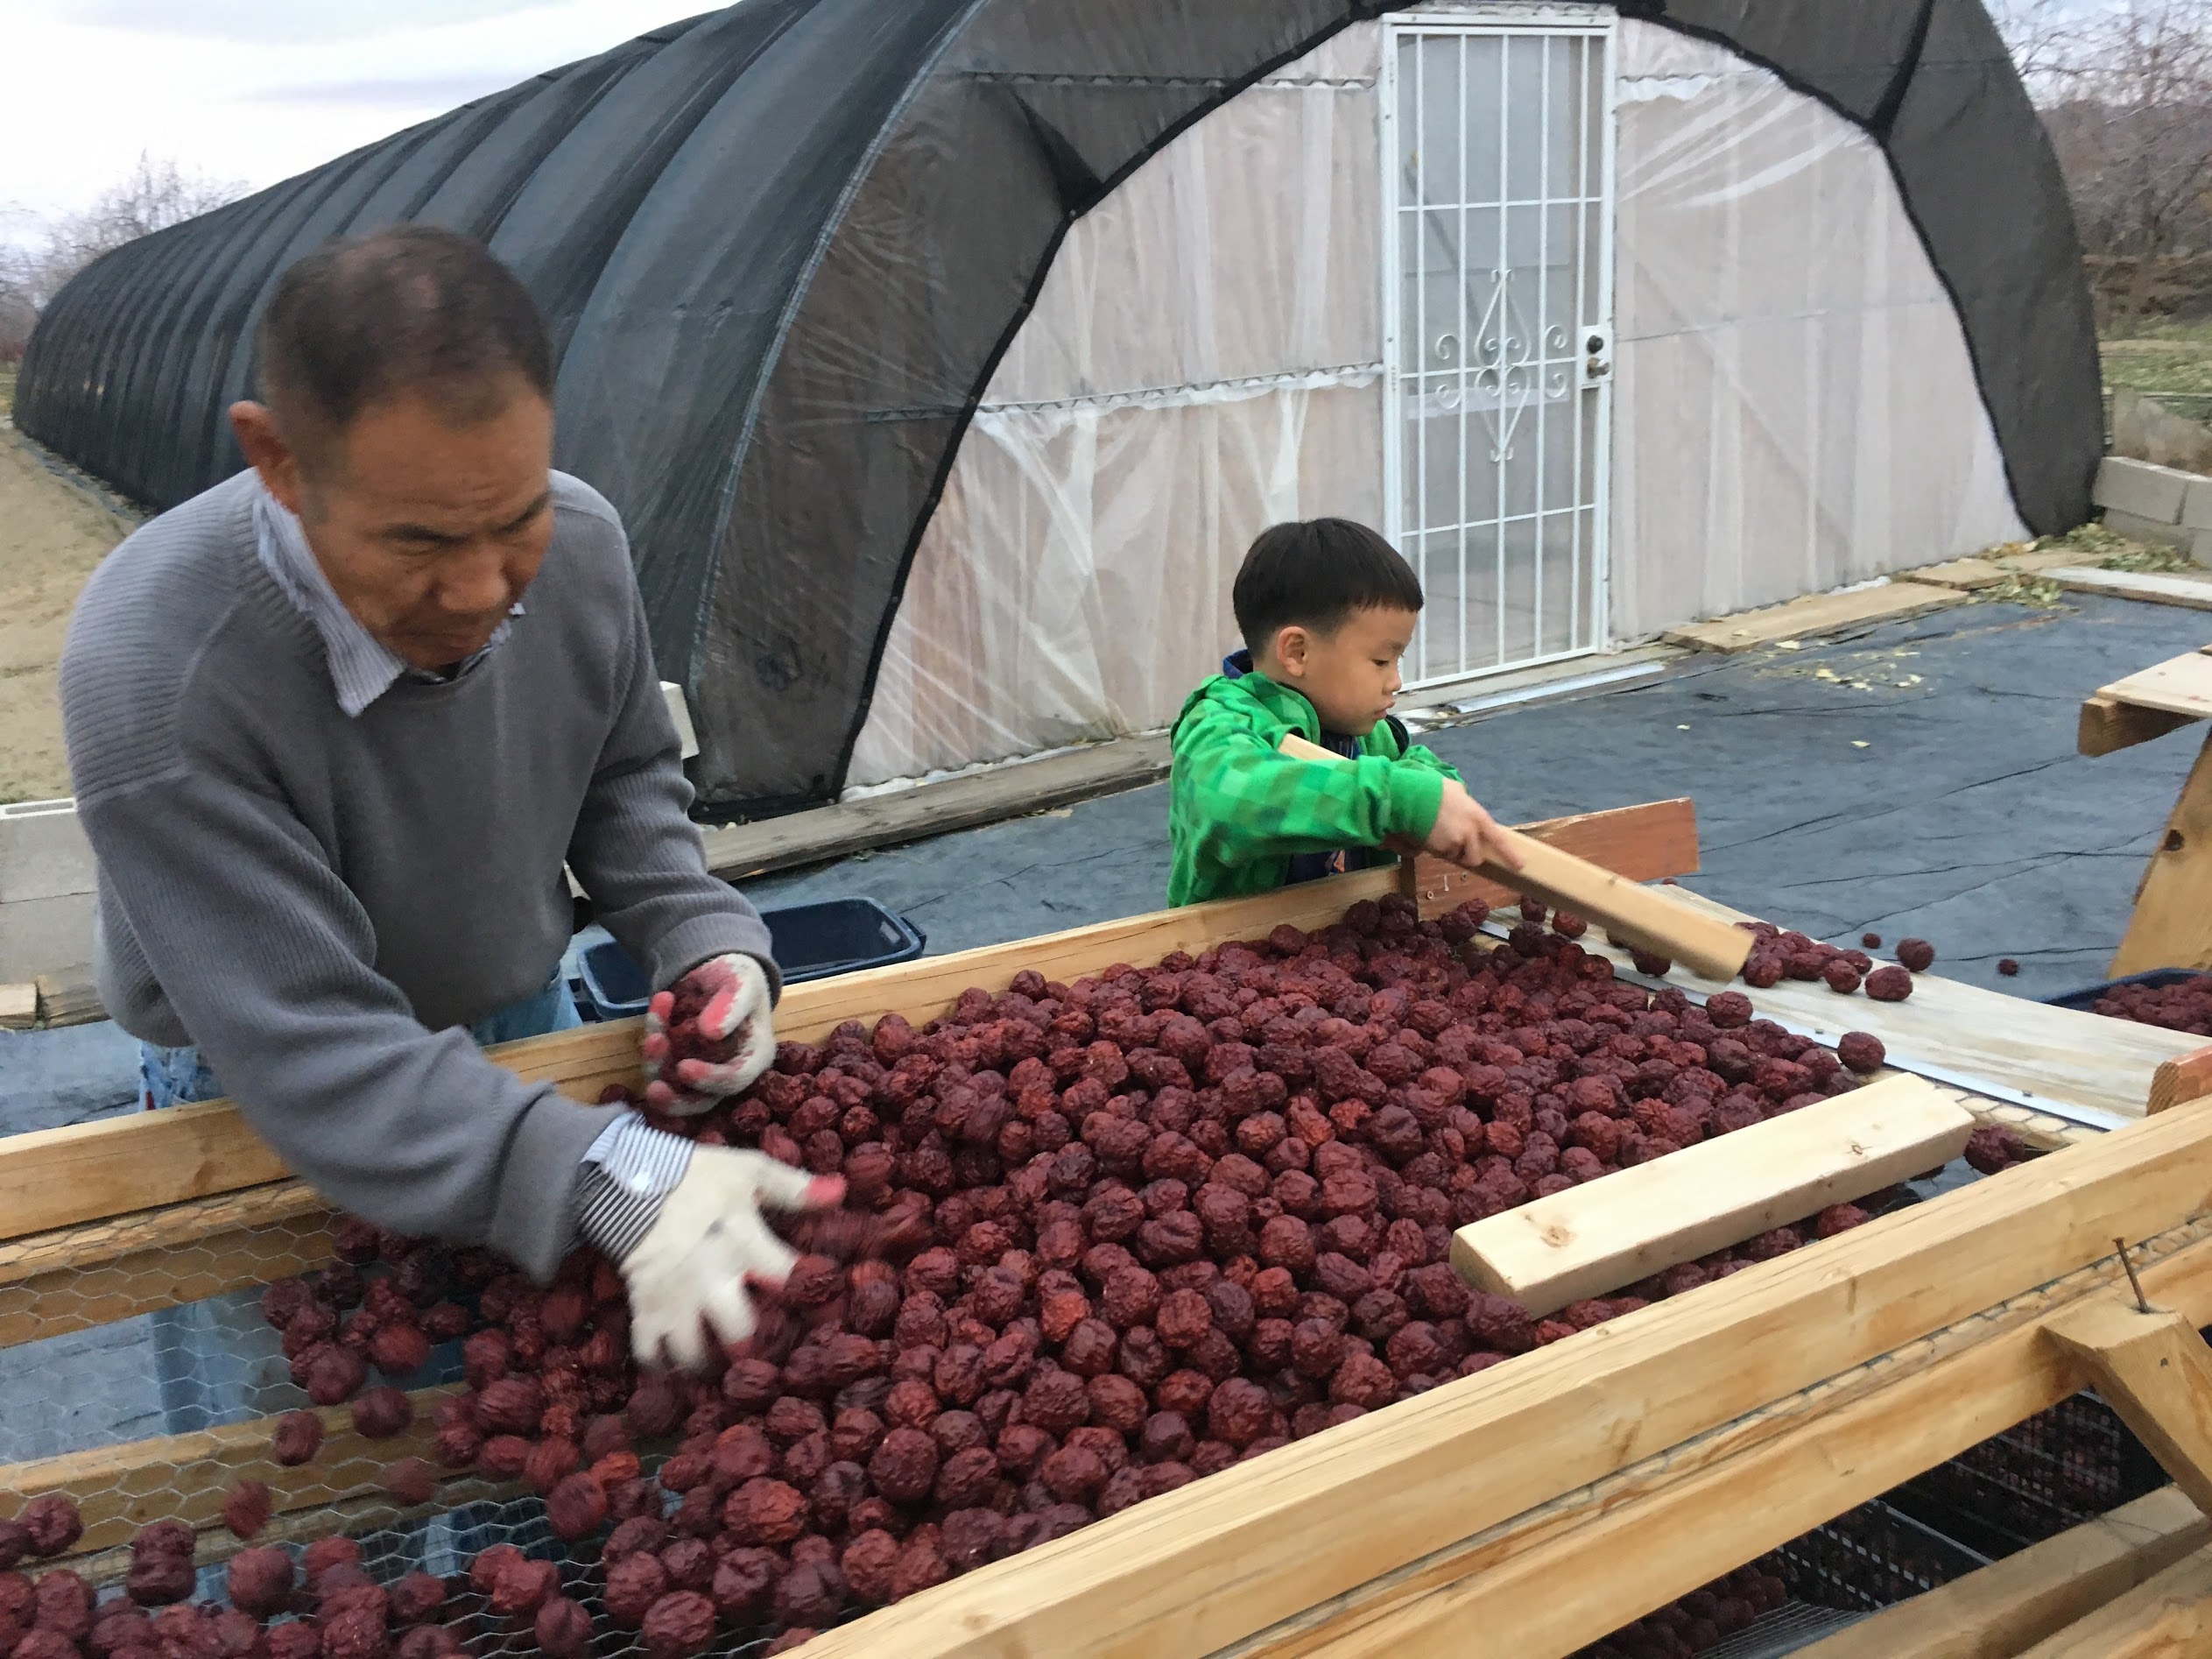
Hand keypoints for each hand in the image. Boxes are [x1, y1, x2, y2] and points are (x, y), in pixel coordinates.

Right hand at [620, 1147, 843, 1368]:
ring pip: (693, 1355)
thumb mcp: (750, 1172)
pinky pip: (650, 1353)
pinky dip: (663, 1368)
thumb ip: (794, 1187)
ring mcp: (674, 1300)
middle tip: (766, 1352)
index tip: (824, 1308)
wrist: (630, 1178)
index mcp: (744, 1245)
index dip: (811, 1296)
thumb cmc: (698, 1177)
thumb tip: (840, 1191)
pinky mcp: (644, 1308)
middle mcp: (710, 1280)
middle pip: (740, 1335)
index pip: (789, 1280)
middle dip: (756, 1349)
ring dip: (711, 1365)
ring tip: (724, 1367)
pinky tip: (679, 1370)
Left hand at [641, 953, 774, 1113]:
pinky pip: (658, 1066)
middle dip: (675, 1098)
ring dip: (657, 1065)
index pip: (735, 1080)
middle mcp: (729, 1071)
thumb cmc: (737, 977)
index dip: (710, 1080)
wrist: (714, 969)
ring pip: (673, 1087)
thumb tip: (712, 1033)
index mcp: (754, 1056)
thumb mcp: (742, 981)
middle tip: (654, 1088)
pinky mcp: (676, 1064)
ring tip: (653, 1034)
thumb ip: (732, 1005)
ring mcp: (700, 1070)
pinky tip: (656, 1012)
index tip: (684, 1068)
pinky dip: (651, 1044)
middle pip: (702, 1101)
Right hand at [1425, 779, 1524, 872]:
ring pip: (1455, 856)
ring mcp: (1455, 843)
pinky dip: (1436, 850)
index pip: (1498, 840)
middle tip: (1458, 849)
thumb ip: (1466, 802)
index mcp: (1478, 817)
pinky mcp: (1440, 849)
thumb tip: (1465, 802)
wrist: (1413, 797)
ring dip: (1449, 851)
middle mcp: (1470, 833)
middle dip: (1467, 857)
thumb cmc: (1435, 789)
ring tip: (1437, 835)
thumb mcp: (1457, 791)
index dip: (1510, 855)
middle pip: (1475, 858)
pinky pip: (1440, 855)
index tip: (1519, 866)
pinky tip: (1428, 836)